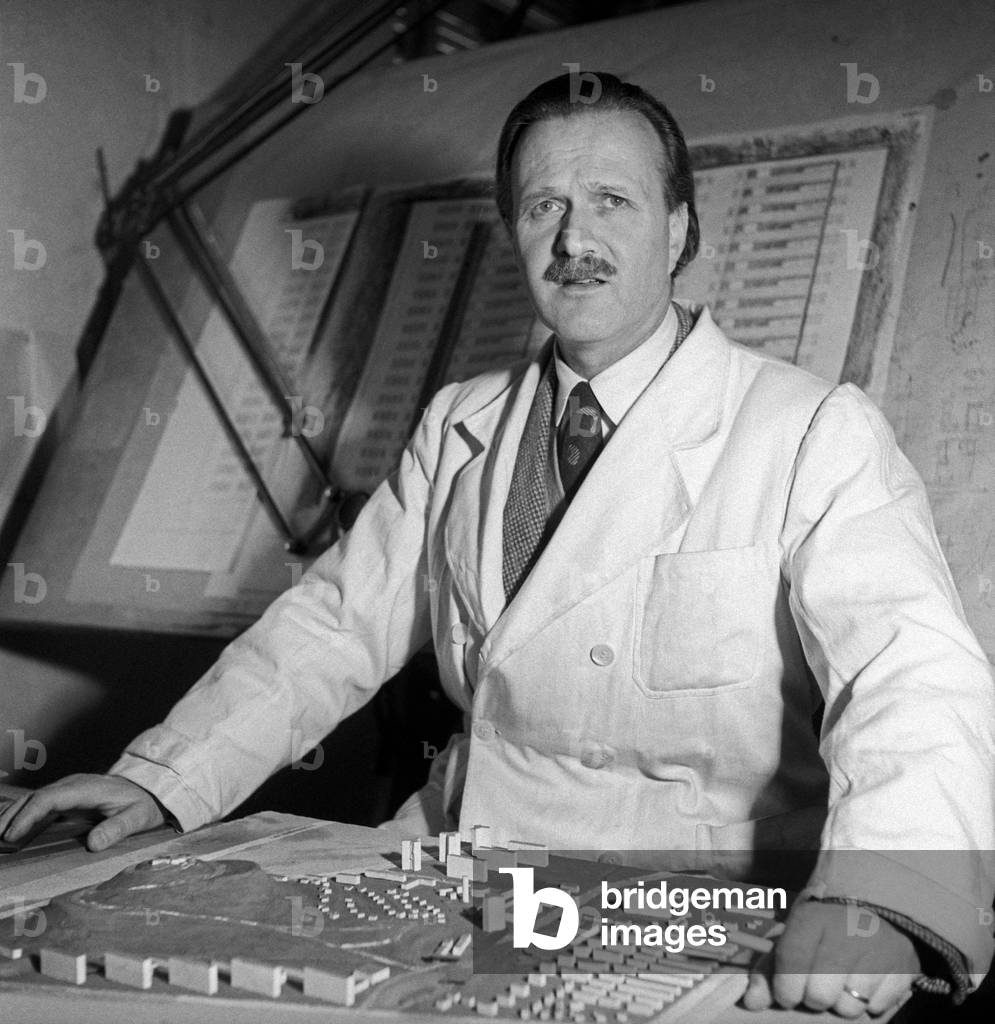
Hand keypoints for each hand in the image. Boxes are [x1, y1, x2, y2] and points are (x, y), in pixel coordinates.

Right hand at [0, 774, 165, 851]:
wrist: (151, 789)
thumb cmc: (143, 804)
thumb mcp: (138, 818)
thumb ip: (118, 829)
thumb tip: (93, 843)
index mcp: (88, 789)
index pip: (49, 798)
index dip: (28, 816)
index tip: (12, 835)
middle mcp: (74, 784)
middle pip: (34, 796)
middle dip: (10, 816)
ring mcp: (69, 788)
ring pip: (33, 798)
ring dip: (11, 815)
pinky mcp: (67, 795)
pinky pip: (39, 802)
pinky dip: (21, 813)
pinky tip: (9, 828)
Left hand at [742, 899, 918, 1016]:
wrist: (874, 902)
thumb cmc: (824, 925)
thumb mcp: (792, 935)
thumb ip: (768, 969)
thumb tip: (751, 1002)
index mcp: (813, 917)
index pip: (791, 967)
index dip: (785, 989)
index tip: (787, 993)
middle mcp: (846, 932)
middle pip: (819, 996)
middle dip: (813, 998)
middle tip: (817, 986)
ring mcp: (878, 951)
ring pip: (849, 1008)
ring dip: (842, 1002)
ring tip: (842, 982)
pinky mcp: (903, 968)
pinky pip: (878, 1008)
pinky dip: (869, 1003)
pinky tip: (866, 981)